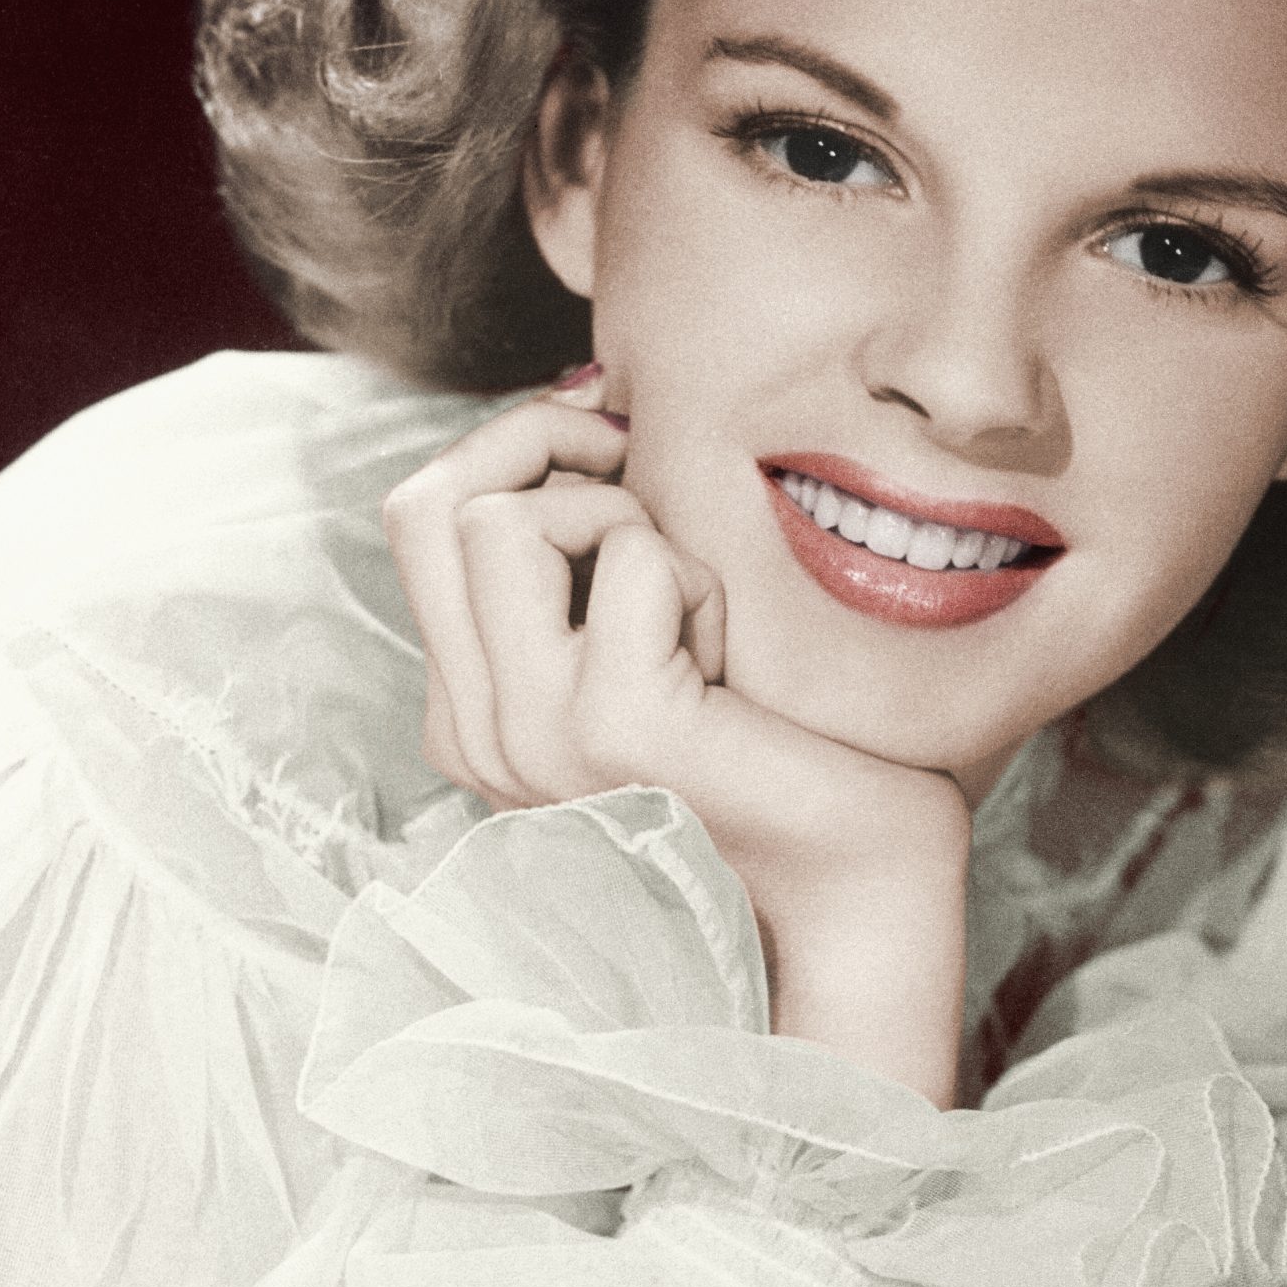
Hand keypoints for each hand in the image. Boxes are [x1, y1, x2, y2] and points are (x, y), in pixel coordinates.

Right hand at [382, 371, 971, 1101]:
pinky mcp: (615, 726)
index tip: (619, 452)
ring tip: (691, 598)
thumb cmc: (786, 753)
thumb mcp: (660, 637)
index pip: (423, 519)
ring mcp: (535, 737)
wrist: (863, 891)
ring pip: (498, 517)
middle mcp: (482, 733)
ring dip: (617, 514)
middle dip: (540, 442)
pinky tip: (736, 655)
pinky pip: (625, 553)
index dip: (523, 451)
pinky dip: (696, 570)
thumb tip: (586, 395)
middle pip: (429, 504)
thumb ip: (589, 554)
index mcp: (477, 714)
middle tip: (641, 466)